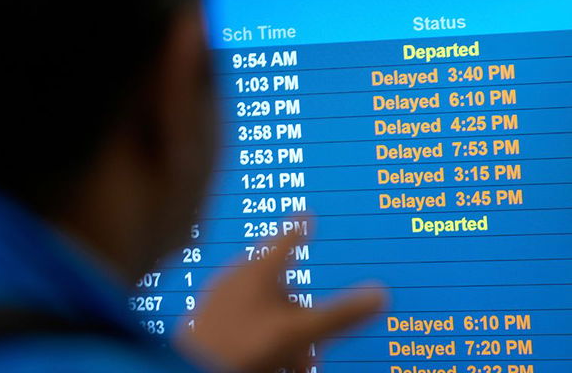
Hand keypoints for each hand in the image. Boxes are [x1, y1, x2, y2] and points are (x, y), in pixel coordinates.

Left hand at [176, 223, 384, 372]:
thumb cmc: (243, 346)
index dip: (301, 227)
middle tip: (313, 350)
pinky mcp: (210, 324)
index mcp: (258, 268)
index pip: (288, 238)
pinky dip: (264, 341)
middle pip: (281, 284)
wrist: (190, 369)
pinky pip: (246, 325)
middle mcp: (237, 277)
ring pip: (264, 310)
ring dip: (285, 336)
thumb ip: (341, 314)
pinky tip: (270, 363)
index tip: (307, 213)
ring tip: (293, 365)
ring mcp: (220, 300)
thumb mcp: (301, 332)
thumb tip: (381, 293)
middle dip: (303, 317)